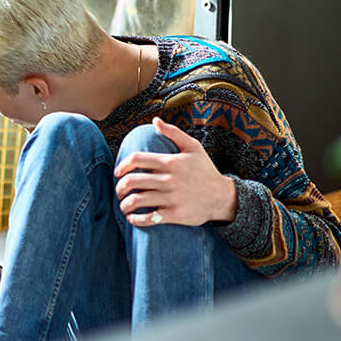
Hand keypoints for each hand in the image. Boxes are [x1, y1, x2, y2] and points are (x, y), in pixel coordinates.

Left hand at [114, 117, 236, 226]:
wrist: (222, 197)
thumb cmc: (205, 170)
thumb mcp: (193, 147)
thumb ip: (173, 133)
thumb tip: (155, 121)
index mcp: (169, 162)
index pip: (136, 159)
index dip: (122, 165)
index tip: (118, 172)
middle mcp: (168, 180)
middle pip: (132, 181)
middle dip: (119, 187)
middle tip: (119, 191)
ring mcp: (171, 198)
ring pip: (137, 200)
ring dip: (124, 204)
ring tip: (123, 205)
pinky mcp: (174, 214)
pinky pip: (148, 218)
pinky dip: (135, 219)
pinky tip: (132, 218)